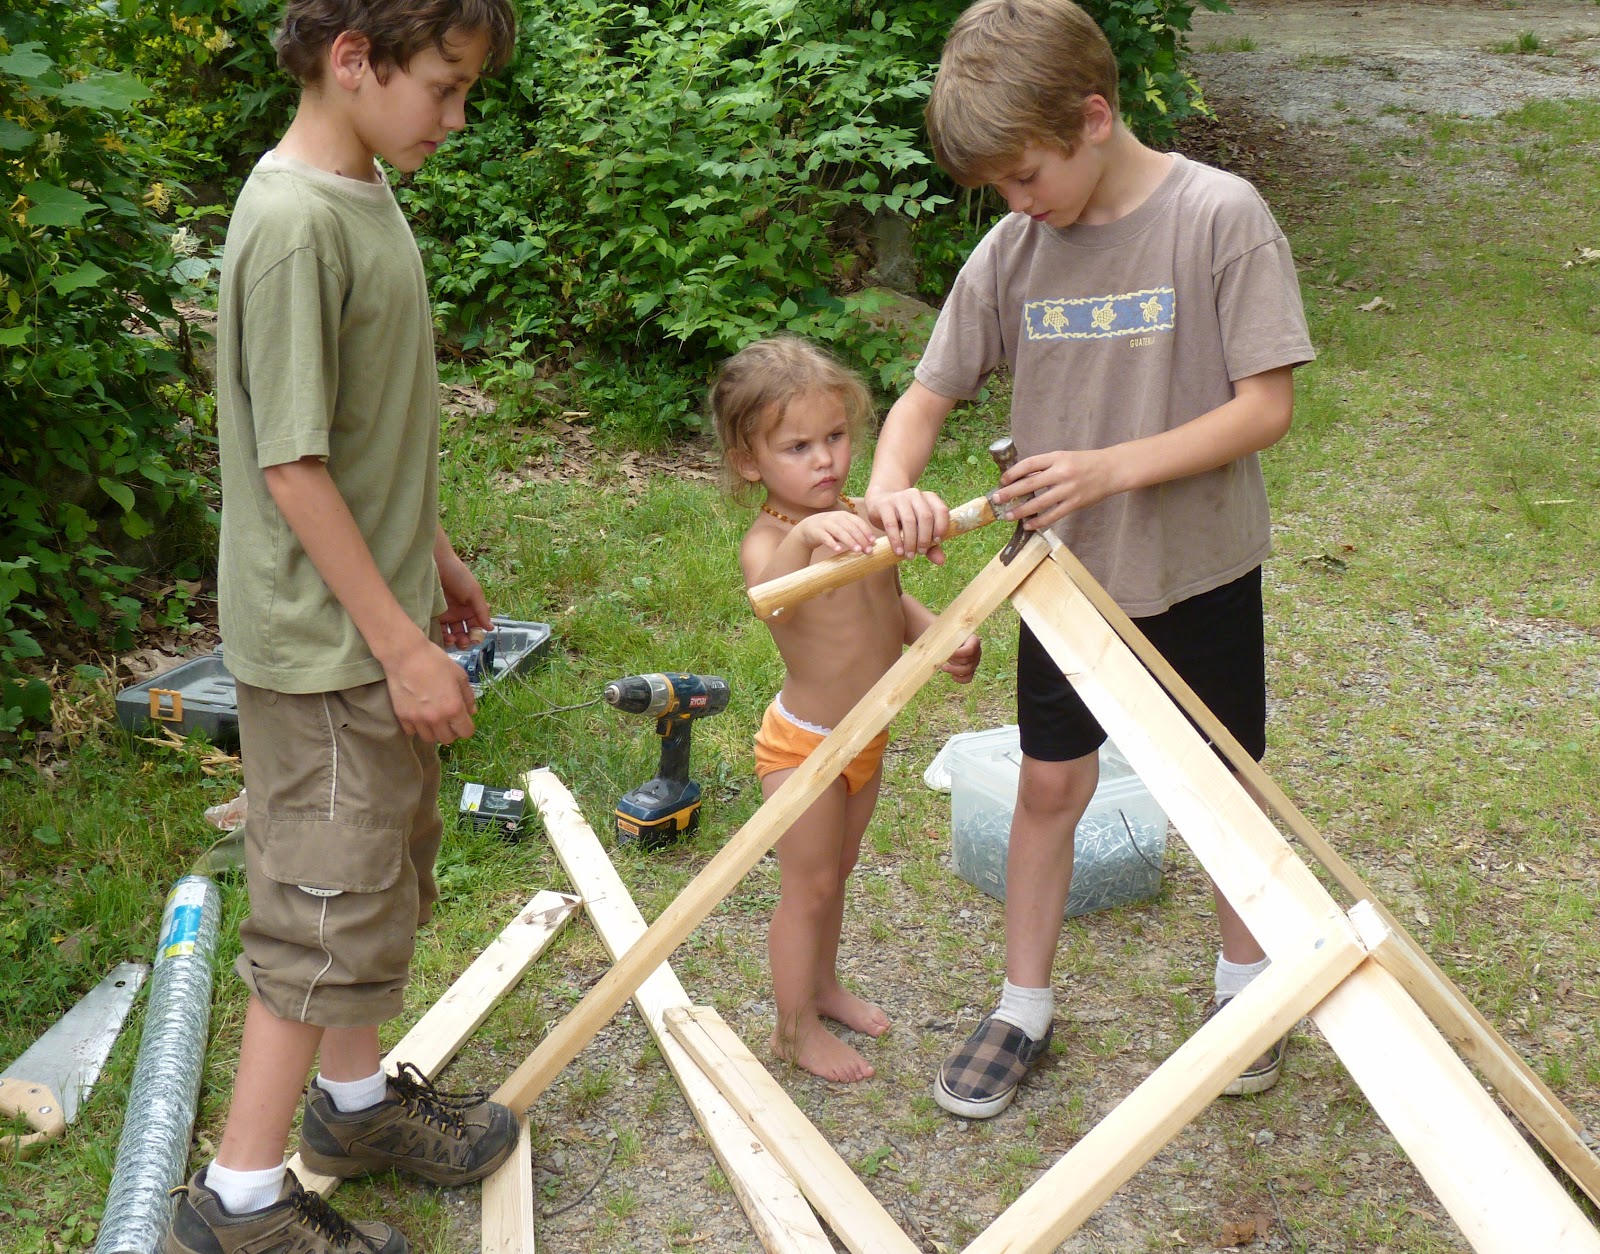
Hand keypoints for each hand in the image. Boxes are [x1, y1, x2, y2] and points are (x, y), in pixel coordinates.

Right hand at [384, 632, 476, 743]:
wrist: (406, 655)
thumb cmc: (435, 661)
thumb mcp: (459, 675)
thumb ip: (468, 696)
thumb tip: (472, 712)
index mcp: (454, 708)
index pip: (466, 732)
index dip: (466, 727)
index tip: (463, 720)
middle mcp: (436, 718)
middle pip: (447, 739)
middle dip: (451, 731)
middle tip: (449, 719)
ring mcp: (418, 719)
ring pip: (430, 739)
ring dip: (434, 731)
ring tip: (434, 718)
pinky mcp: (402, 717)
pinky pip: (412, 732)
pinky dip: (417, 727)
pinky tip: (419, 714)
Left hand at [437, 550, 491, 647]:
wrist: (436, 564)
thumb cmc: (458, 575)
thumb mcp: (474, 592)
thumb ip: (482, 611)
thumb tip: (491, 628)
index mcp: (470, 609)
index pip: (476, 628)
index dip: (476, 635)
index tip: (474, 639)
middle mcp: (458, 614)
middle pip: (463, 634)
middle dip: (465, 641)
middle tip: (463, 641)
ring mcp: (445, 615)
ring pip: (450, 635)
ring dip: (453, 641)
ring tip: (453, 639)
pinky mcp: (432, 615)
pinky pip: (437, 631)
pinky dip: (441, 637)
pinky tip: (444, 637)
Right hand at [794, 509, 876, 555]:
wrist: (807, 528)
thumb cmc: (830, 530)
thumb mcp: (842, 527)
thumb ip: (854, 533)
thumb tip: (871, 544)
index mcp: (844, 515)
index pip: (858, 522)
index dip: (866, 531)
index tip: (872, 541)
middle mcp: (835, 518)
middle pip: (850, 528)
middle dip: (860, 539)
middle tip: (867, 550)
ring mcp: (825, 524)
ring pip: (839, 532)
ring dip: (850, 541)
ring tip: (857, 550)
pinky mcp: (817, 532)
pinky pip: (825, 538)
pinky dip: (832, 544)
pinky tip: (838, 550)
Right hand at [863, 486, 949, 563]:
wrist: (879, 503)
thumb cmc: (904, 519)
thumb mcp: (919, 529)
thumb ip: (931, 544)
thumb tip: (941, 561)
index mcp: (929, 498)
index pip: (941, 510)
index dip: (941, 527)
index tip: (937, 541)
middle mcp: (915, 495)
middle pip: (926, 517)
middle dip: (925, 538)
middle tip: (921, 552)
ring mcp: (899, 498)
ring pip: (909, 521)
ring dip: (911, 542)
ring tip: (910, 556)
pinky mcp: (884, 505)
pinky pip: (891, 524)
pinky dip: (896, 540)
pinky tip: (899, 551)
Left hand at [940, 632, 981, 683]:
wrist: (954, 640)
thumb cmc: (951, 635)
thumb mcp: (949, 633)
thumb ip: (946, 637)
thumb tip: (938, 642)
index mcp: (973, 641)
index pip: (970, 649)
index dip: (959, 653)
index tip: (948, 652)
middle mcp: (977, 652)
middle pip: (967, 661)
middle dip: (954, 660)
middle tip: (943, 657)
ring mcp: (975, 662)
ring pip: (968, 670)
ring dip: (954, 670)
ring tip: (943, 667)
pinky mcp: (971, 670)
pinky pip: (968, 678)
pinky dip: (961, 679)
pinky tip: (952, 677)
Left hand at [994, 448, 1120, 532]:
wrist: (1111, 470)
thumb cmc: (1084, 463)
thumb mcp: (1063, 458)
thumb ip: (1044, 467)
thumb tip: (1021, 479)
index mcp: (1056, 458)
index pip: (1028, 465)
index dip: (1012, 473)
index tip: (1002, 481)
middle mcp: (1061, 473)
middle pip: (1029, 485)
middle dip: (1009, 493)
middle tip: (996, 499)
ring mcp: (1068, 490)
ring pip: (1038, 503)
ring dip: (1020, 511)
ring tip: (1008, 515)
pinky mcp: (1075, 504)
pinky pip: (1053, 516)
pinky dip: (1039, 522)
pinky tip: (1028, 525)